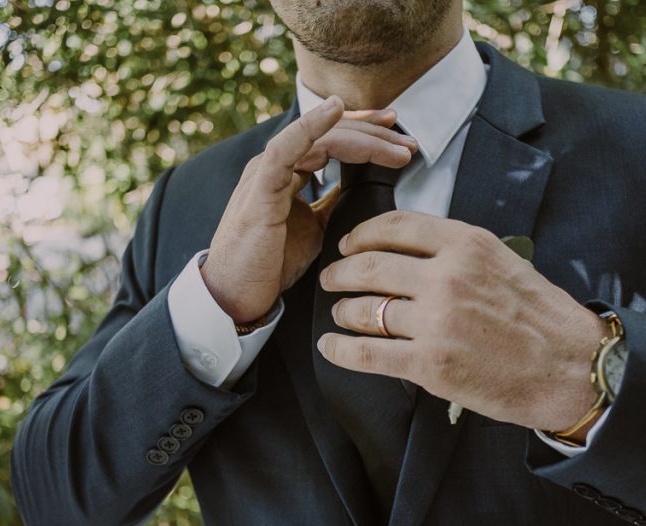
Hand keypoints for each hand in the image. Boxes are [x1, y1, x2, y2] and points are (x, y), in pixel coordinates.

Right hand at [200, 96, 418, 323]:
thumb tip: (360, 189)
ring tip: (395, 146)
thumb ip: (331, 203)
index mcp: (288, 171)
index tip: (399, 135)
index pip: (330, 138)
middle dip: (374, 135)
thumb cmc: (269, 264)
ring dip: (362, 137)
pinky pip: (286, 148)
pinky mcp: (260, 189)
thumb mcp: (314, 228)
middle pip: (330, 133)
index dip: (366, 131)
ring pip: (319, 138)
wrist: (237, 295)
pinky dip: (311, 126)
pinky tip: (335, 110)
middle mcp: (276, 164)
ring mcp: (266, 173)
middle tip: (409, 144)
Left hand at [316, 211, 606, 431]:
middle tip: (331, 279)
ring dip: (343, 311)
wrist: (570, 367)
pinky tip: (330, 348)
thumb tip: (410, 251)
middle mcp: (447, 277)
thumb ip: (457, 252)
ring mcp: (436, 321)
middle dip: (340, 272)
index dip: (361, 235)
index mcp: (467, 244)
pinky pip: (368, 353)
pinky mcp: (430, 364)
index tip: (348, 245)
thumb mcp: (503, 262)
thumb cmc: (541, 317)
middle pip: (370, 266)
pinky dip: (341, 350)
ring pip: (365, 310)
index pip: (395, 226)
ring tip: (340, 314)